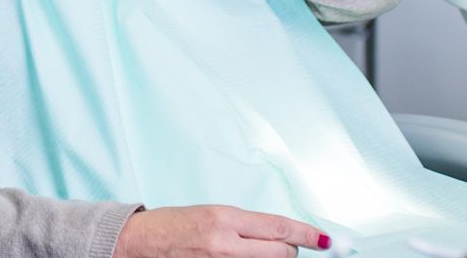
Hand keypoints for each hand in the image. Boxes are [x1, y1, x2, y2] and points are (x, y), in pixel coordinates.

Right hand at [114, 205, 329, 256]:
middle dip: (288, 250)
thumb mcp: (211, 214)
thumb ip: (246, 225)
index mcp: (224, 218)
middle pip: (281, 253)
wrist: (139, 244)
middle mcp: (225, 243)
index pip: (278, 227)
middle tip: (281, 246)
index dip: (307, 234)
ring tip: (252, 253)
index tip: (326, 240)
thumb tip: (281, 234)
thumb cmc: (173, 226)